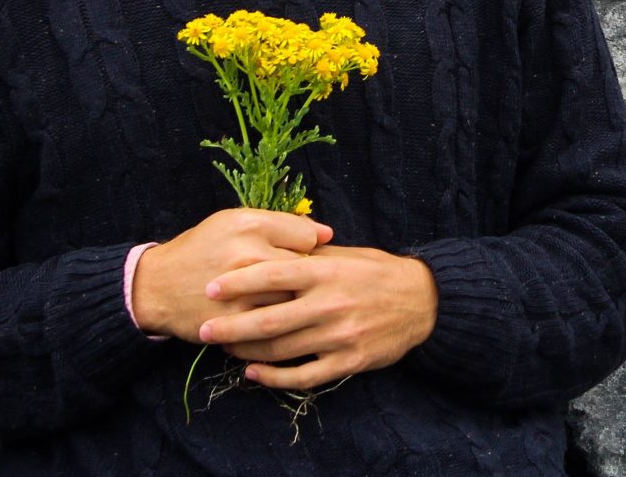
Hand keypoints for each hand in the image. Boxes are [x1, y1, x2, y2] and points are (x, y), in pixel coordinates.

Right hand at [130, 208, 332, 340]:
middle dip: (306, 280)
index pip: (307, 237)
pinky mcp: (236, 322)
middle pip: (305, 270)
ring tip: (287, 303)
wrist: (158, 286)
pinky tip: (276, 323)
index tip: (300, 256)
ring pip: (294, 301)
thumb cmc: (202, 248)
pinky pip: (275, 328)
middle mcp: (247, 254)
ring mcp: (243, 292)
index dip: (308, 248)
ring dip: (296, 305)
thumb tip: (326, 233)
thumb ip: (280, 224)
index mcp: (249, 224)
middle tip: (298, 284)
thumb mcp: (234, 221)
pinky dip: (281, 327)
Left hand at [197, 245, 438, 390]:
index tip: (211, 287)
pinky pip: (305, 376)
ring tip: (224, 348)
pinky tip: (254, 373)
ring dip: (247, 351)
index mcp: (325, 272)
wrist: (422, 301)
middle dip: (231, 326)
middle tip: (203, 329)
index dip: (239, 281)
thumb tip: (268, 247)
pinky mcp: (349, 362)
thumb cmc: (375, 271)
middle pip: (270, 319)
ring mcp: (339, 336)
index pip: (273, 275)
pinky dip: (275, 378)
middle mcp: (330, 304)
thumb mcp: (344, 254)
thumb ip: (307, 255)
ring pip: (283, 350)